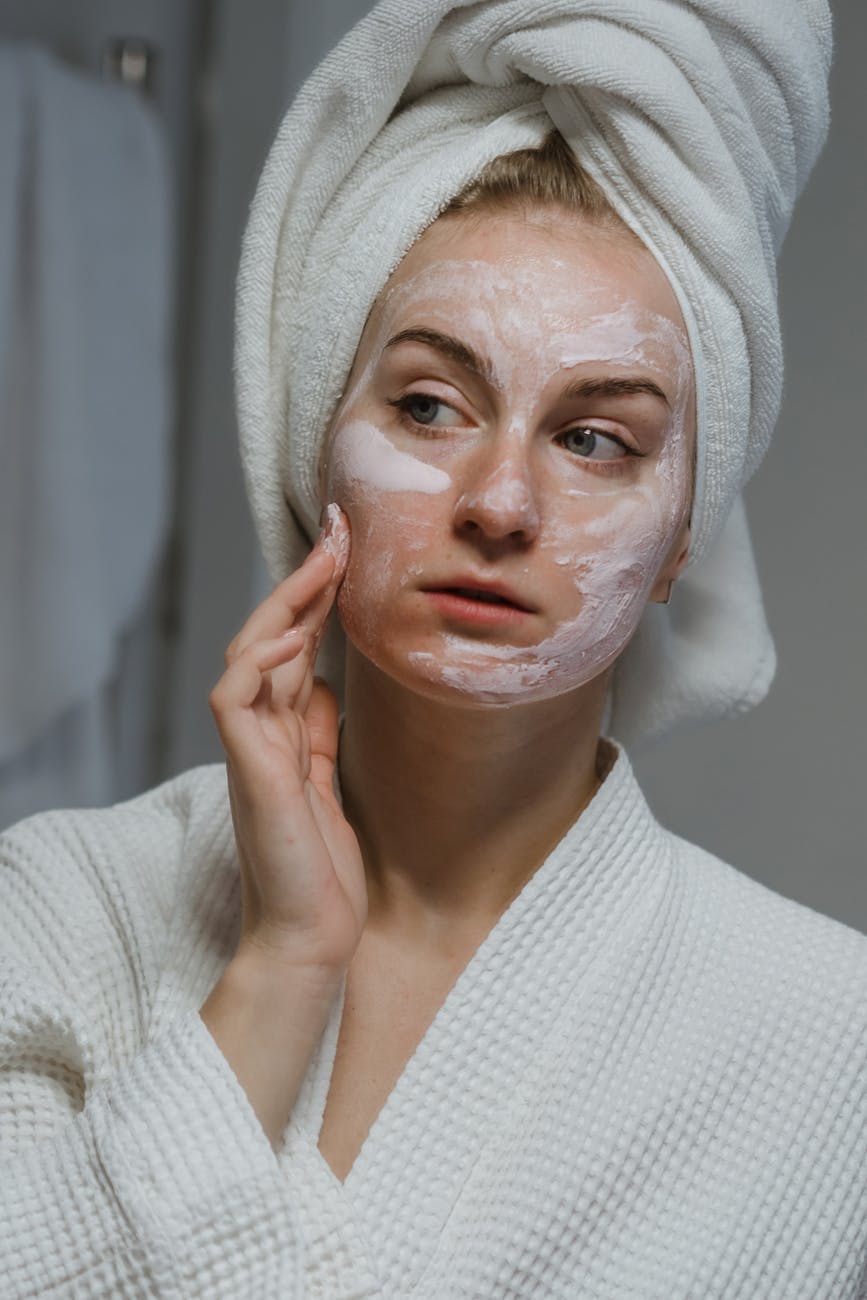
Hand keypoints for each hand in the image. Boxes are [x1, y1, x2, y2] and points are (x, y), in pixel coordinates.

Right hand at [208, 505, 365, 974]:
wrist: (314, 936)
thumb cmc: (321, 868)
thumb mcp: (328, 780)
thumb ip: (316, 730)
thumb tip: (320, 680)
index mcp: (280, 732)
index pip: (291, 645)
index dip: (315, 595)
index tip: (348, 547)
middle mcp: (259, 732)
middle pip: (268, 635)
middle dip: (304, 580)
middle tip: (340, 531)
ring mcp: (249, 750)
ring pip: (247, 653)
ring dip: (286, 602)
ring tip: (325, 560)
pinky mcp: (249, 771)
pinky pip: (234, 699)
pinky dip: (257, 660)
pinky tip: (292, 633)